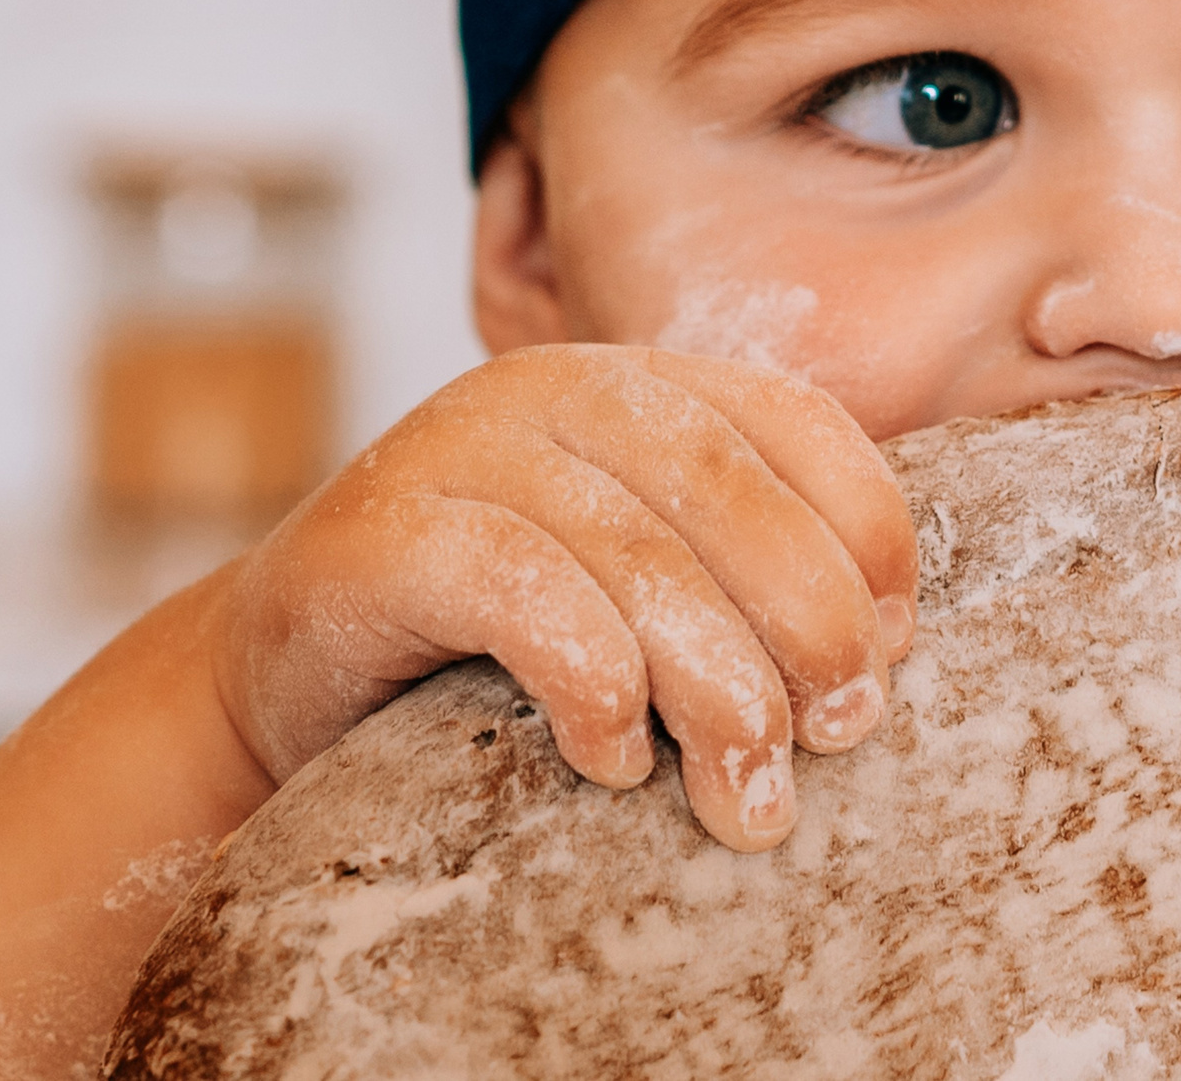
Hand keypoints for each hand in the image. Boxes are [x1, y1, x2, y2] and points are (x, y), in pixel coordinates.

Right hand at [212, 346, 916, 851]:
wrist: (284, 677)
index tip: (897, 651)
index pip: (800, 424)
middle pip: (733, 494)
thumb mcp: (638, 587)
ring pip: (640, 555)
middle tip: (840, 736)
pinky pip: (525, 594)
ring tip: (747, 797)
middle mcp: (557, 388)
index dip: (870, 536)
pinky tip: (614, 760)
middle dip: (810, 625)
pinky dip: (593, 685)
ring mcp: (459, 445)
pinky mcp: (383, 529)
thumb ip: (738, 576)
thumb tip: (886, 650)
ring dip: (720, 689)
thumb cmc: (495, 644)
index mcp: (642, 383)